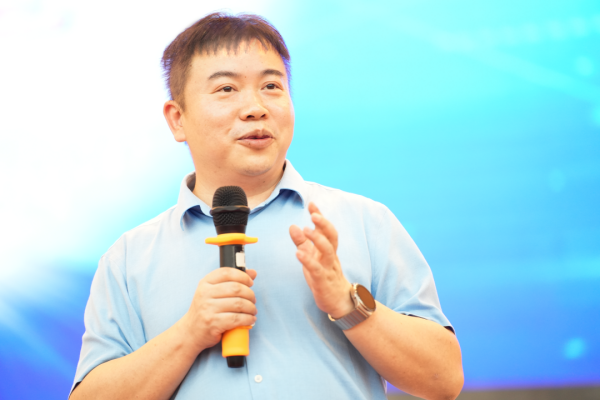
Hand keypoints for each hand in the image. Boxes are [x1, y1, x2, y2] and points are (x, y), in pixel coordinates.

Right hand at [181, 267, 256, 352]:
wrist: (191, 332)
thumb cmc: (206, 310)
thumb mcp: (214, 292)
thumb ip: (232, 280)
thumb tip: (252, 273)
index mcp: (205, 283)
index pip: (227, 273)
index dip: (243, 276)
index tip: (250, 282)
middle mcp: (205, 294)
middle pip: (236, 288)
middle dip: (250, 294)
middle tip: (253, 300)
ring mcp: (208, 309)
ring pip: (239, 304)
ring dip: (251, 308)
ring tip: (253, 311)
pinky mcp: (213, 323)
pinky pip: (237, 319)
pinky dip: (248, 319)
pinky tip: (250, 319)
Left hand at [289, 202, 353, 318]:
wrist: (338, 301)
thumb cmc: (324, 276)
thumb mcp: (312, 256)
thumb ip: (302, 242)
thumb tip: (293, 226)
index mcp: (328, 249)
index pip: (326, 229)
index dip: (320, 216)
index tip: (312, 204)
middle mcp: (331, 256)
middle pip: (332, 237)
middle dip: (324, 224)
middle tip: (313, 215)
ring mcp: (329, 268)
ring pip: (328, 251)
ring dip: (318, 240)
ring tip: (306, 230)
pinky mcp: (323, 281)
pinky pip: (317, 270)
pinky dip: (308, 261)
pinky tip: (298, 254)